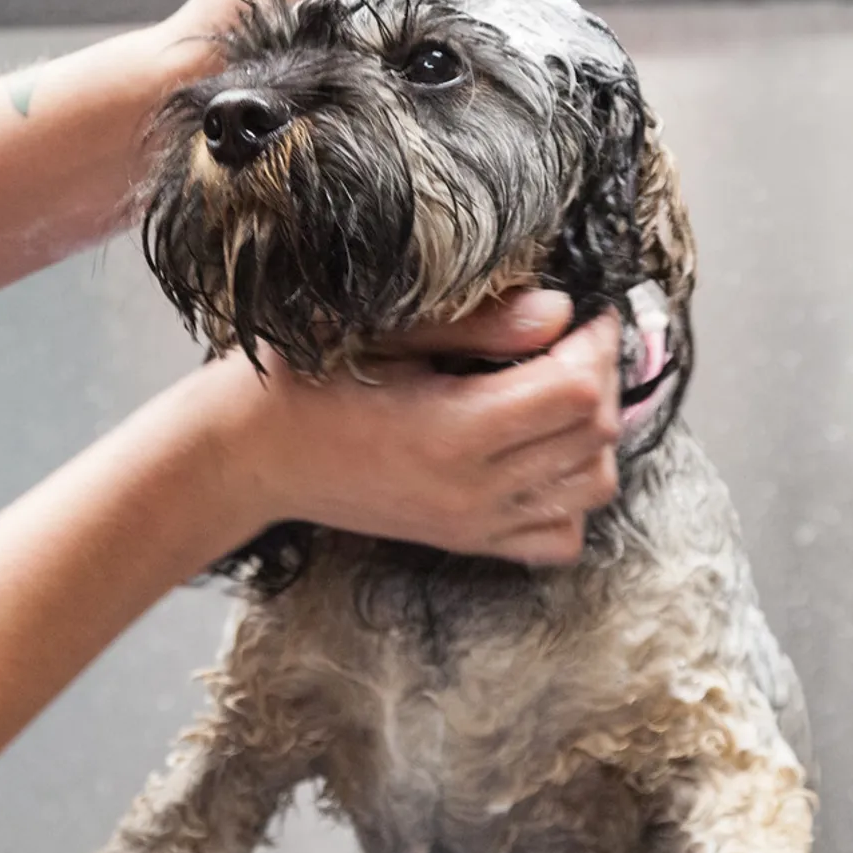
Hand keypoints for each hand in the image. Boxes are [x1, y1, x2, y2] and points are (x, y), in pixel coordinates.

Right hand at [191, 290, 623, 565]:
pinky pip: (559, 537)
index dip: (595, 343)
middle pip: (595, 438)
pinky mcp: (466, 541)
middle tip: (571, 340)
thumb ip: (478, 325)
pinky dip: (570, 496)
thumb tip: (560, 312)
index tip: (583, 311)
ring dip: (593, 437)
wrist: (250, 454)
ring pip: (591, 489)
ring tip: (558, 391)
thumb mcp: (384, 332)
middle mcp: (472, 489)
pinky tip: (540, 454)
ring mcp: (472, 523)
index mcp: (452, 430)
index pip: (576, 391)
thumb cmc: (304, 378)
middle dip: (601, 378)